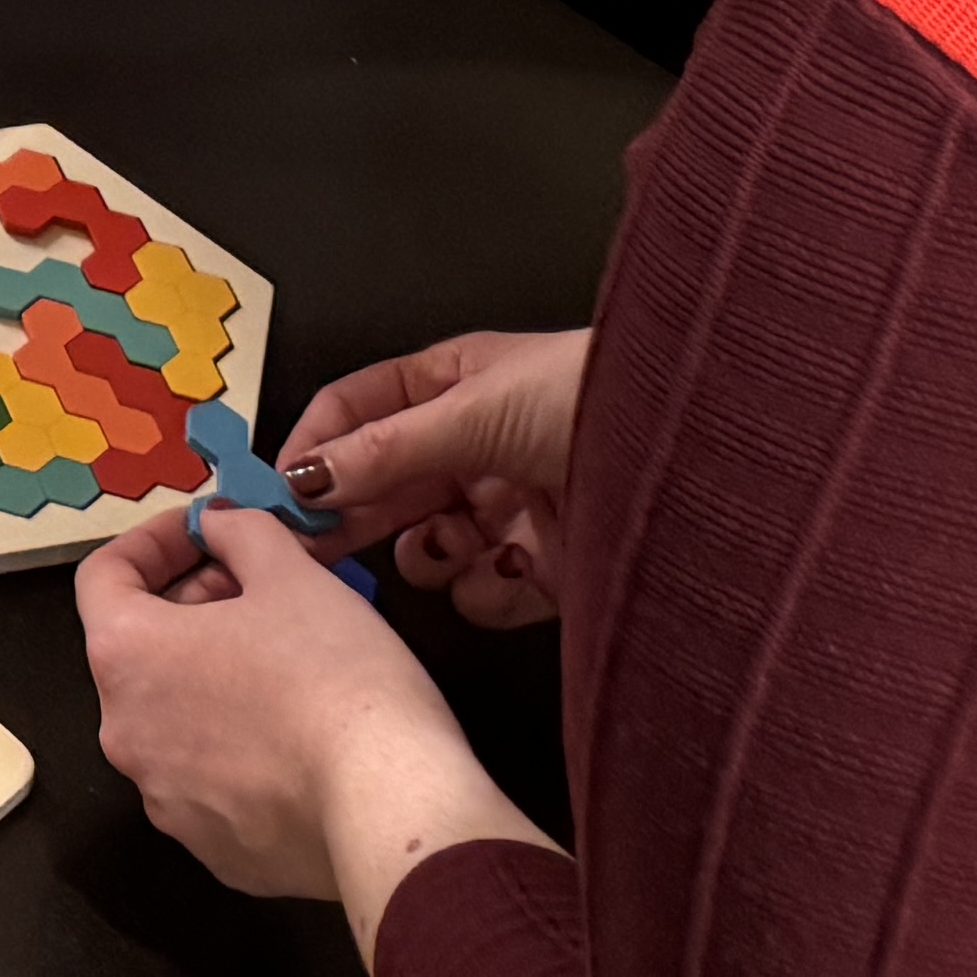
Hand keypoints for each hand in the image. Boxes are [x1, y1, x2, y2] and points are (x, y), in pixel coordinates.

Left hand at [81, 506, 546, 930]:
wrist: (389, 808)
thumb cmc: (335, 677)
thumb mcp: (291, 574)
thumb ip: (240, 533)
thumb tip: (218, 527)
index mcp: (125, 657)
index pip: (104, 577)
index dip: (154, 540)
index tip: (206, 531)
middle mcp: (125, 734)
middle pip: (141, 649)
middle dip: (195, 606)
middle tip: (261, 589)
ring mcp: (165, 800)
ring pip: (176, 717)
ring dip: (215, 677)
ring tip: (286, 659)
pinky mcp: (213, 850)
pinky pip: (212, 779)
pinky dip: (239, 745)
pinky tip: (298, 733)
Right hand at [276, 330, 586, 628]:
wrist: (697, 455)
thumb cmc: (589, 398)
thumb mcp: (471, 412)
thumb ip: (383, 451)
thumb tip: (304, 475)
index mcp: (450, 385)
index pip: (356, 412)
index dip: (314, 447)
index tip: (278, 494)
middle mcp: (474, 446)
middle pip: (385, 485)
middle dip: (354, 515)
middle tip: (314, 552)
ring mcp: (509, 507)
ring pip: (431, 546)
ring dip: (429, 554)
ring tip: (445, 547)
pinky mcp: (547, 567)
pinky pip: (486, 590)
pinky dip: (488, 589)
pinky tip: (510, 569)